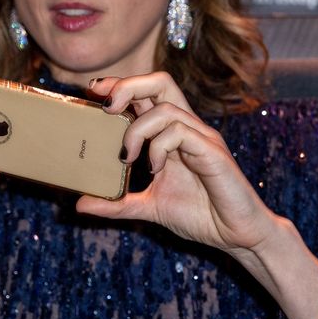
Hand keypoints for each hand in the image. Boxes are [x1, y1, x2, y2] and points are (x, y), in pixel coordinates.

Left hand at [78, 72, 276, 254]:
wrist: (237, 236)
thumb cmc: (201, 215)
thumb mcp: (149, 207)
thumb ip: (117, 203)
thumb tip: (80, 204)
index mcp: (172, 133)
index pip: (147, 92)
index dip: (121, 85)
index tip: (93, 92)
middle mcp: (188, 127)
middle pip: (160, 82)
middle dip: (128, 86)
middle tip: (105, 107)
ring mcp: (202, 137)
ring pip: (166, 107)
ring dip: (137, 129)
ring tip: (128, 157)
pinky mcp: (213, 152)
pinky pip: (181, 132)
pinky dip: (159, 146)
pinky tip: (155, 169)